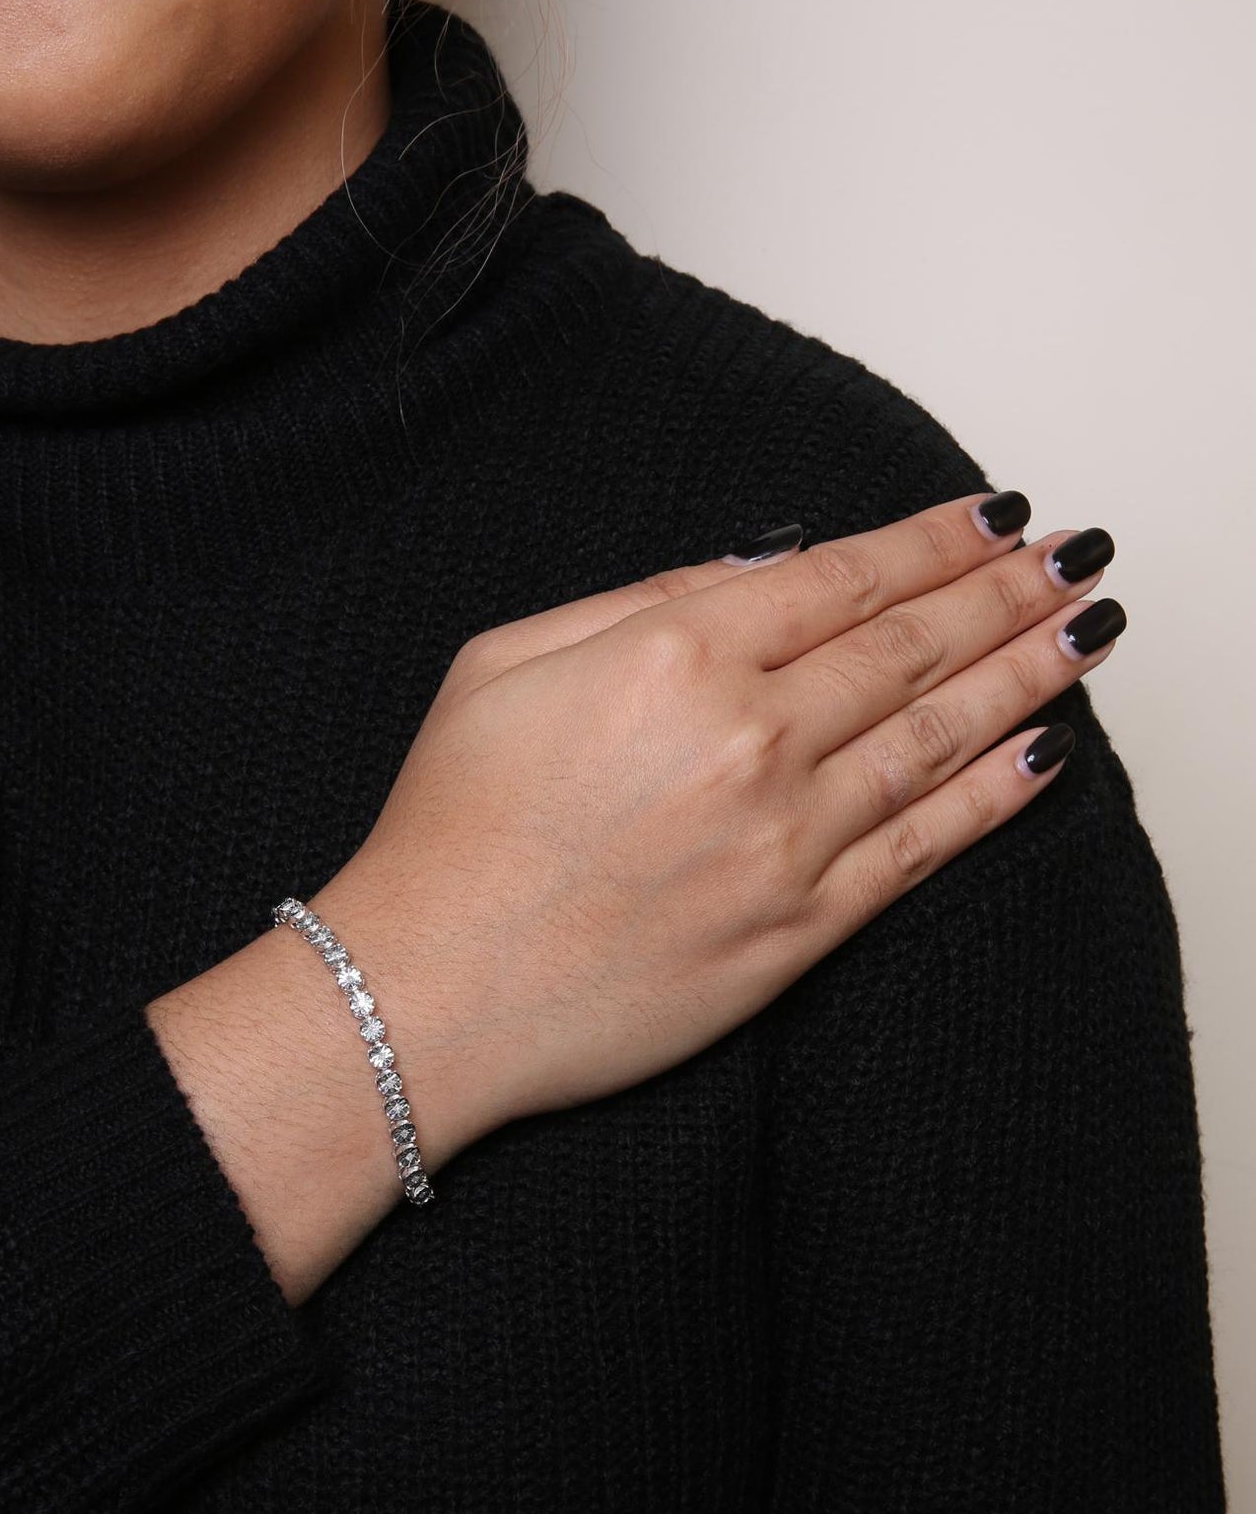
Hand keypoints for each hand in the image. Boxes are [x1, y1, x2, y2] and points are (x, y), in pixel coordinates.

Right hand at [319, 493, 1118, 1140]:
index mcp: (674, 654)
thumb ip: (636, 600)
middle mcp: (748, 737)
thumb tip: (755, 570)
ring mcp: (784, 839)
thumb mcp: (503, 662)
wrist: (427, 995)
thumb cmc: (447, 831)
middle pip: (910, 645)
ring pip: (938, 737)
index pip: (842, 577)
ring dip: (1026, 676)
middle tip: (1070, 557)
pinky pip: (923, 851)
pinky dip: (992, 798)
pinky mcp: (799, 931)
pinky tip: (1043, 755)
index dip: (932, 542)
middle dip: (1004, 593)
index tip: (993, 519)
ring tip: (1085, 632)